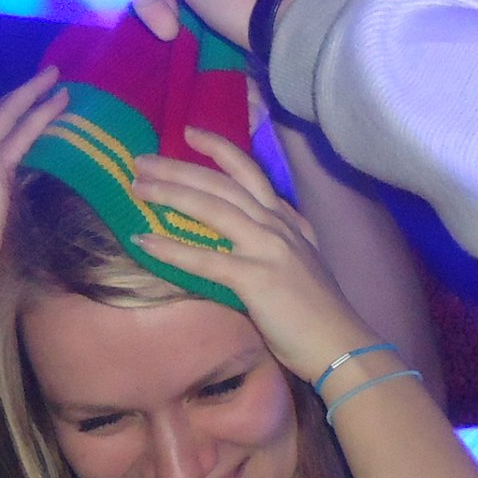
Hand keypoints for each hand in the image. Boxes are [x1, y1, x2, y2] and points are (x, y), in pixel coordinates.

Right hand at [0, 68, 66, 301]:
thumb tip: (16, 205)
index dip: (4, 111)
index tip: (23, 97)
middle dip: (21, 91)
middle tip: (47, 74)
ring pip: (7, 116)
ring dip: (34, 94)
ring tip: (57, 78)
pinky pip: (20, 136)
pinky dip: (40, 116)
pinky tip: (58, 104)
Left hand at [130, 127, 377, 382]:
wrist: (341, 345)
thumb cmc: (316, 313)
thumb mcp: (301, 262)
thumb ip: (278, 240)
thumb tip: (249, 230)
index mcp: (287, 221)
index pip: (250, 173)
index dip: (219, 149)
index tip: (190, 133)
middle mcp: (277, 226)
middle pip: (222, 184)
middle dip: (179, 168)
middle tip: (142, 160)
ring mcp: (268, 249)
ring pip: (212, 209)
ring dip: (170, 194)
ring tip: (137, 187)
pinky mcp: (256, 278)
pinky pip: (206, 259)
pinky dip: (172, 249)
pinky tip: (143, 242)